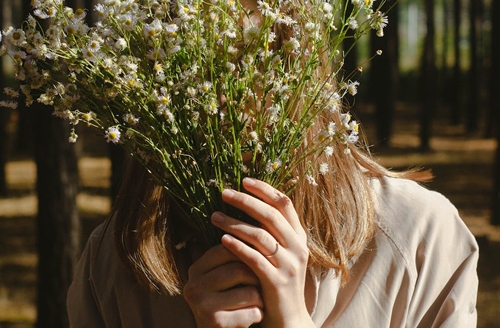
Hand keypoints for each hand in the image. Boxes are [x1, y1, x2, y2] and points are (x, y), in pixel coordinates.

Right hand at [183, 243, 263, 327]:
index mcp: (196, 268)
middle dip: (257, 277)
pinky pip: (250, 312)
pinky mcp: (213, 323)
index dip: (250, 253)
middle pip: (239, 269)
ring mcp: (201, 305)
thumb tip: (258, 220)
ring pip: (248, 291)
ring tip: (258, 300)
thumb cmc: (233, 300)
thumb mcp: (228, 276)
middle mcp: (193, 285)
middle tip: (262, 283)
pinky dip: (259, 314)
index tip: (260, 261)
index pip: (228, 248)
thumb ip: (235, 253)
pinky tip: (254, 316)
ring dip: (260, 297)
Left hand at [211, 178, 314, 327]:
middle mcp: (297, 248)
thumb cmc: (278, 282)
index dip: (265, 189)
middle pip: (271, 215)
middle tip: (224, 193)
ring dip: (235, 223)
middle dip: (246, 201)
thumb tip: (248, 204)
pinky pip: (254, 259)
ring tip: (214, 217)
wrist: (289, 320)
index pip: (284, 204)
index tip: (244, 180)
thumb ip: (271, 233)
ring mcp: (289, 265)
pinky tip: (221, 240)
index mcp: (299, 237)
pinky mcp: (276, 282)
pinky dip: (237, 247)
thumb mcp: (281, 254)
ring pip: (260, 236)